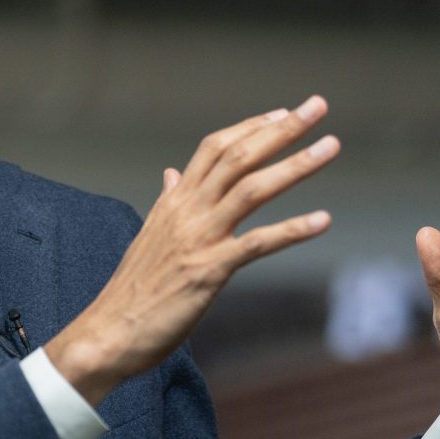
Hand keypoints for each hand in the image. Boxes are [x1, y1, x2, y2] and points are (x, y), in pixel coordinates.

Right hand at [48, 97, 339, 405]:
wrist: (109, 331)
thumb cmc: (132, 290)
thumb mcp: (150, 235)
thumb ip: (168, 202)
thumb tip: (172, 174)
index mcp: (173, 202)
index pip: (214, 147)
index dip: (250, 127)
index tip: (282, 112)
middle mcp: (187, 211)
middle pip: (238, 156)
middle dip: (282, 129)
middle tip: (317, 107)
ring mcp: (198, 238)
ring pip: (252, 188)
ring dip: (296, 165)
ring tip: (330, 146)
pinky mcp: (209, 271)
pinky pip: (258, 244)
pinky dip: (293, 230)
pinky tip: (323, 220)